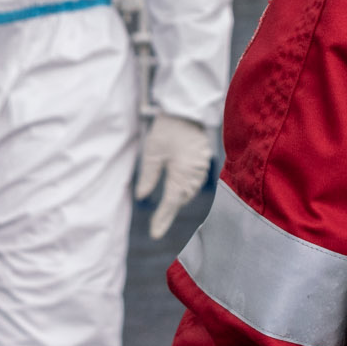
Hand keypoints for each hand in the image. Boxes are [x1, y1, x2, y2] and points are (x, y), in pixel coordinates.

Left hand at [136, 114, 212, 239]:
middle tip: (157, 226)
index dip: (162, 220)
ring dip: (178, 202)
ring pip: (189, 193)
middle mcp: (194, 174)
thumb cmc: (168, 129)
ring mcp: (201, 169)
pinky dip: (186, 190)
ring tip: (165, 213)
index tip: (155, 235)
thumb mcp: (152, 152)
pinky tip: (179, 192)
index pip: (170, 203)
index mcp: (181, 173)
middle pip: (181, 200)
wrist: (187, 110)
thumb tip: (142, 196)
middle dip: (169, 212)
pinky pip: (195, 183)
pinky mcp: (204, 162)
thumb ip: (148, 176)